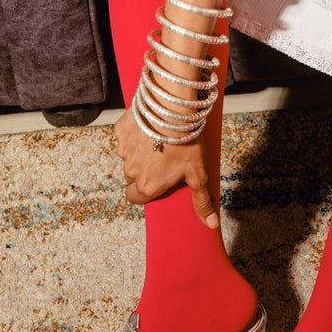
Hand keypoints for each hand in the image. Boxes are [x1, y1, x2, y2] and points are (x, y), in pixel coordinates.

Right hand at [114, 109, 218, 227]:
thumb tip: (210, 223)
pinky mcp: (121, 131)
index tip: (156, 185)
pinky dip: (136, 135)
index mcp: (147, 186)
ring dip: (139, 153)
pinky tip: (150, 128)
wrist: (171, 109)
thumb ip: (202, 200)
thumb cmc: (185, 143)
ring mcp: (124, 151)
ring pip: (128, 158)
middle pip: (132, 179)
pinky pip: (125, 137)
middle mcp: (131, 171)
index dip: (145, 194)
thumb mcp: (198, 174)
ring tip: (159, 143)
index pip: (135, 199)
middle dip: (143, 173)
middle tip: (162, 162)